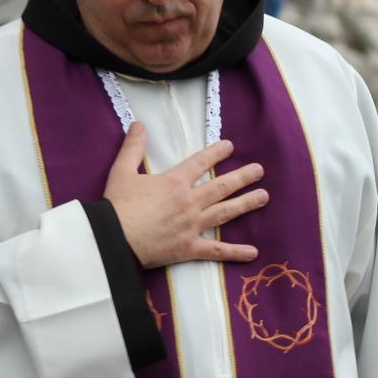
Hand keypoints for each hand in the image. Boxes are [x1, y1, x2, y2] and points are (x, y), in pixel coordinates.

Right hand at [102, 123, 267, 268]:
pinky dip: (235, 252)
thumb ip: (133, 147)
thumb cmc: (117, 206)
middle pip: (221, 186)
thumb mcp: (121, 171)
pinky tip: (253, 252)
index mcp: (174, 183)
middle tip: (259, 171)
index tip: (230, 146)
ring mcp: (192, 226)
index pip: (200, 163)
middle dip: (242, 177)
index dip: (216, 153)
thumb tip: (139, 124)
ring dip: (246, 203)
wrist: (113, 239)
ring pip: (225, 212)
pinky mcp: (189, 248)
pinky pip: (216, 251)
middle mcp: (189, 202)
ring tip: (264, 196)